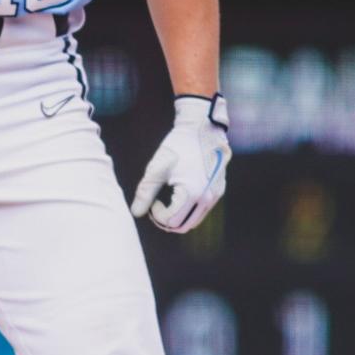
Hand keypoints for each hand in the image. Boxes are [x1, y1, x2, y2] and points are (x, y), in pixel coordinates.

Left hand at [131, 94, 230, 233]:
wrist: (202, 128)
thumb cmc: (177, 146)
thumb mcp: (157, 168)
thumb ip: (145, 192)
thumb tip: (136, 213)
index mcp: (192, 193)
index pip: (171, 221)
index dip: (156, 215)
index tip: (152, 201)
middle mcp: (207, 198)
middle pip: (183, 226)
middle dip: (167, 221)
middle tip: (156, 207)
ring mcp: (215, 195)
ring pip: (194, 220)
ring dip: (179, 216)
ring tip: (167, 201)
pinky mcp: (219, 190)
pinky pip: (202, 209)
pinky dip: (189, 209)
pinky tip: (180, 193)